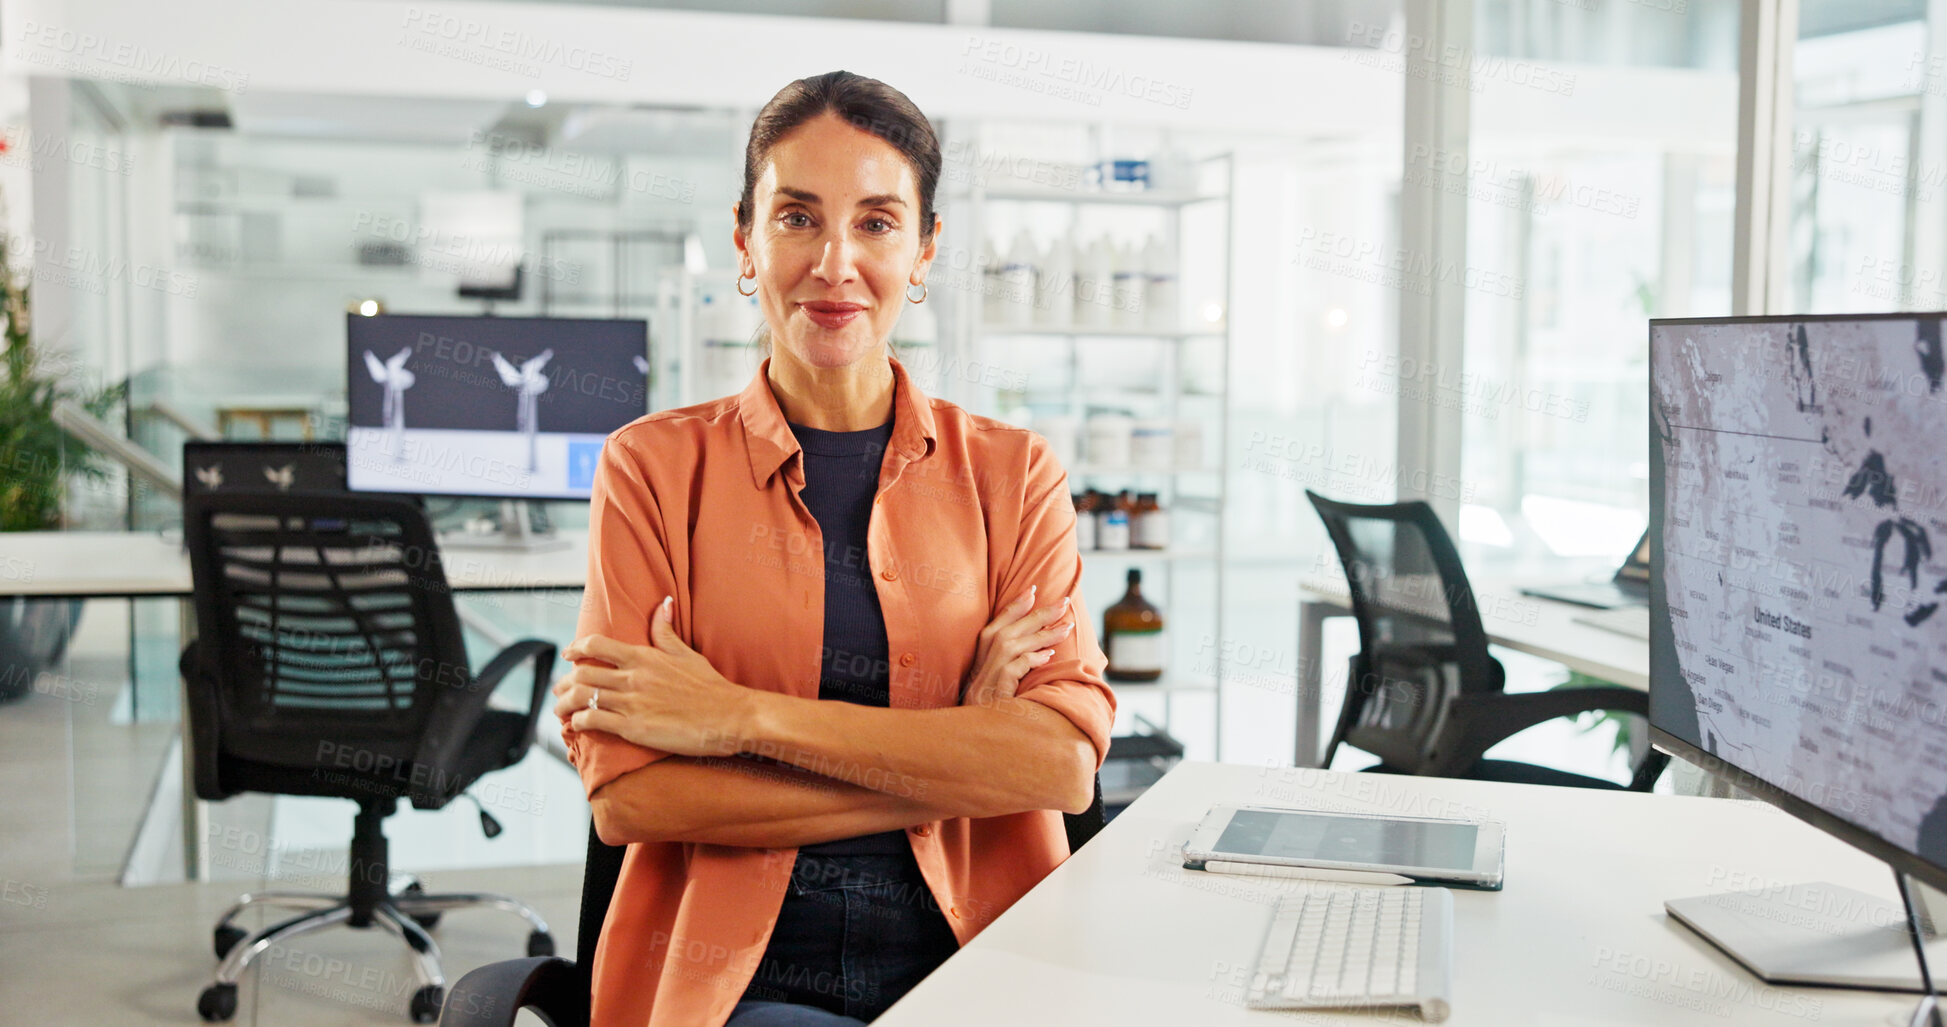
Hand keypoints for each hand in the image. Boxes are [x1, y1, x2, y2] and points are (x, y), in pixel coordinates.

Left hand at [552, 596, 753, 756]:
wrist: (729, 716)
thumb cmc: (711, 687)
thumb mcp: (687, 653)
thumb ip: (666, 631)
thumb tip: (663, 603)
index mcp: (644, 657)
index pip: (597, 645)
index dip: (577, 648)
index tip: (568, 654)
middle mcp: (633, 677)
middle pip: (583, 674)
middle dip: (565, 681)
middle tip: (559, 688)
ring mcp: (631, 703)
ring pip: (583, 697)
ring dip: (565, 703)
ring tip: (560, 709)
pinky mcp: (634, 728)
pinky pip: (594, 721)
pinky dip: (579, 721)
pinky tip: (577, 724)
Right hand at [963, 584, 1072, 707]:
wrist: (975, 742)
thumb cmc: (993, 717)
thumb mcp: (1000, 689)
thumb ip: (1013, 669)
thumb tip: (1045, 652)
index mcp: (979, 662)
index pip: (995, 626)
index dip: (1013, 607)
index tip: (1033, 591)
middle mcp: (979, 667)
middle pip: (1008, 630)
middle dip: (1037, 614)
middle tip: (1064, 602)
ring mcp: (985, 679)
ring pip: (1012, 644)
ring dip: (1042, 634)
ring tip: (1066, 626)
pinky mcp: (993, 691)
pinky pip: (1013, 667)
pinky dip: (1031, 659)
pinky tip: (1048, 656)